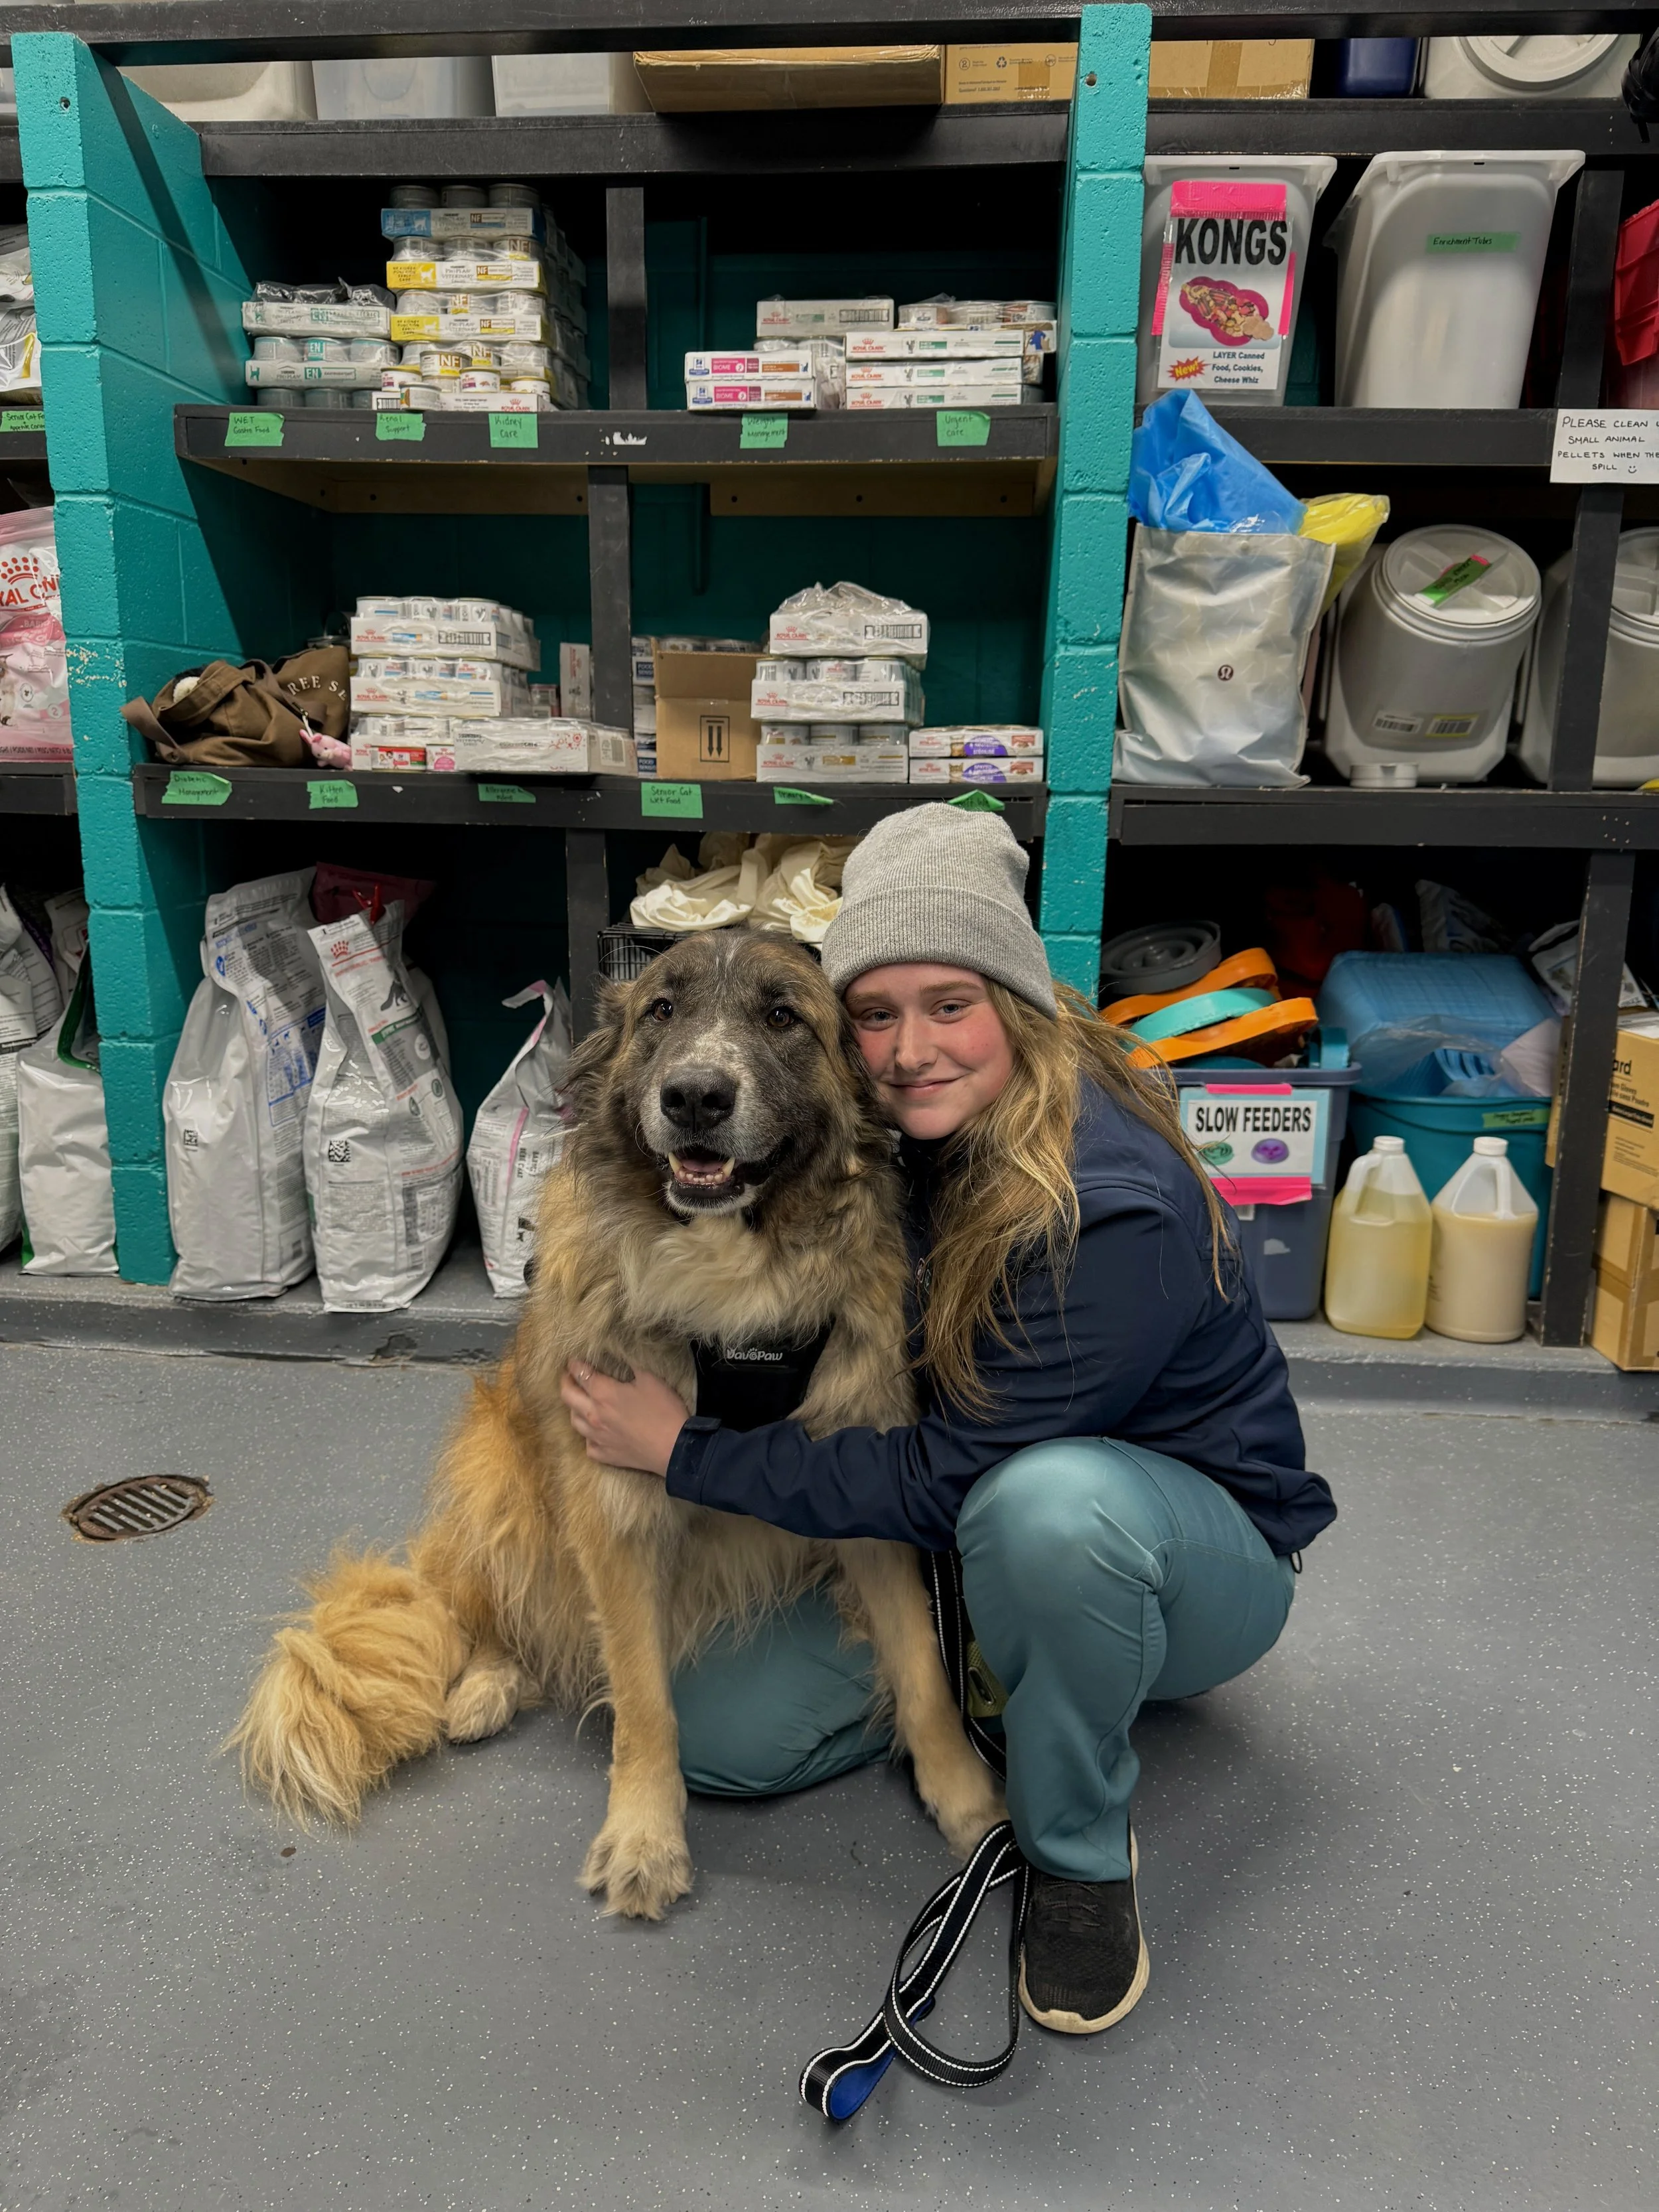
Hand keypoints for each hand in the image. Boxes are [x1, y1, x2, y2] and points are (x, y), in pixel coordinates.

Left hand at [560, 1360, 688, 1477]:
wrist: (674, 1448)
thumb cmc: (663, 1410)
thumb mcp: (650, 1379)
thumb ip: (631, 1364)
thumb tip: (620, 1354)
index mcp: (603, 1393)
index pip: (580, 1373)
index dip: (574, 1364)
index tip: (573, 1360)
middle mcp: (593, 1415)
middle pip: (567, 1396)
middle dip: (565, 1382)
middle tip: (568, 1376)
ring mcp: (596, 1437)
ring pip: (573, 1421)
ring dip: (573, 1408)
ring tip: (579, 1402)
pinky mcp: (604, 1455)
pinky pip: (587, 1444)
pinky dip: (587, 1436)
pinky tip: (594, 1432)